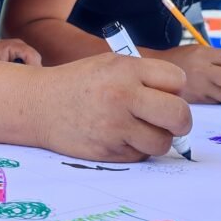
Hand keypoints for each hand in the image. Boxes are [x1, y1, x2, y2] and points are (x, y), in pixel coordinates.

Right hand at [36, 53, 190, 161]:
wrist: (40, 105)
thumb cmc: (80, 83)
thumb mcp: (111, 64)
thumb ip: (144, 77)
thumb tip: (179, 100)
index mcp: (126, 69)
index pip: (177, 80)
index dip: (175, 89)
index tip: (164, 93)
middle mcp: (123, 96)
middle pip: (179, 115)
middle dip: (180, 121)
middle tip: (171, 121)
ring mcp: (116, 126)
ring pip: (163, 142)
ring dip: (158, 138)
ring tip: (141, 129)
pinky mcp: (108, 151)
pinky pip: (141, 156)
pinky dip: (137, 149)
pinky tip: (120, 137)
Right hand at [156, 44, 220, 102]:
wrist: (150, 74)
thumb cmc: (178, 62)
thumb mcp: (196, 51)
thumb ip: (216, 59)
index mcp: (202, 53)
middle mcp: (202, 70)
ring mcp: (199, 88)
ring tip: (220, 90)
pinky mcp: (196, 102)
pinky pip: (215, 103)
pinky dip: (217, 101)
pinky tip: (211, 97)